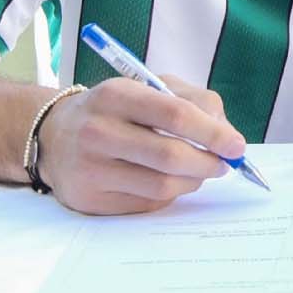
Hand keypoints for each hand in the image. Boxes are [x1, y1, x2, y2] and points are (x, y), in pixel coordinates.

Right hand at [37, 76, 245, 214]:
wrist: (55, 136)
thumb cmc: (116, 109)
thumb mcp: (150, 88)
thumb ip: (194, 101)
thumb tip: (228, 135)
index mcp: (115, 94)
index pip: (175, 114)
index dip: (213, 133)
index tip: (237, 145)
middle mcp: (97, 131)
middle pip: (170, 156)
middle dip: (209, 163)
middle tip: (225, 164)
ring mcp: (90, 169)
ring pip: (162, 186)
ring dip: (193, 181)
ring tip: (199, 171)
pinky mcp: (89, 200)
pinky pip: (147, 204)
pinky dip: (170, 195)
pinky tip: (169, 181)